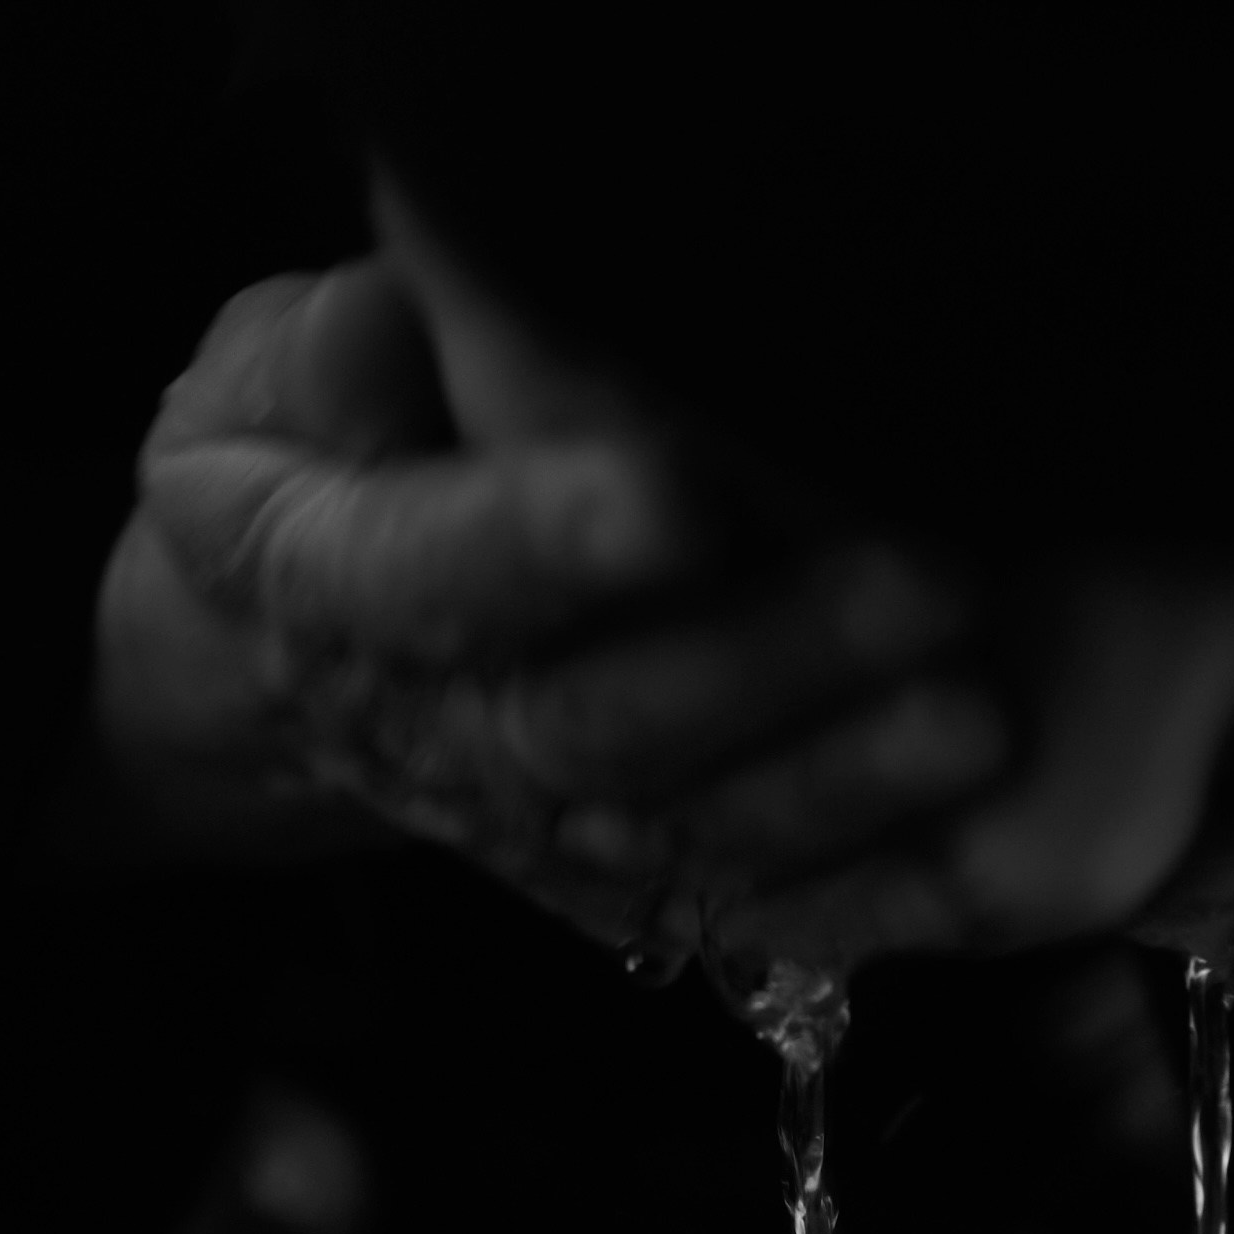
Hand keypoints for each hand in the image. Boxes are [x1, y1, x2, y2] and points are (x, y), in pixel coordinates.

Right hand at [94, 215, 1002, 955]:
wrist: (282, 667)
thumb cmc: (307, 464)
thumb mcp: (254, 386)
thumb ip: (327, 359)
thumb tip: (388, 327)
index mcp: (329, 585)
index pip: (433, 569)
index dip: (552, 542)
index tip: (678, 491)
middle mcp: (440, 733)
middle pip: (598, 718)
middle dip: (768, 660)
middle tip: (924, 581)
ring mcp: (538, 827)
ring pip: (689, 825)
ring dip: (839, 781)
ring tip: (976, 714)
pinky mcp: (621, 884)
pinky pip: (744, 907)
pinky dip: (865, 891)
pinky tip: (980, 837)